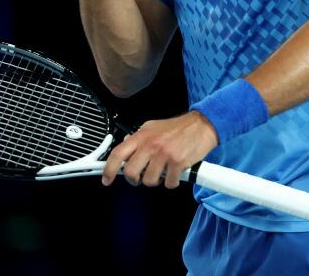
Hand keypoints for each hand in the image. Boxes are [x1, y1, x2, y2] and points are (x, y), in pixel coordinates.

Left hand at [102, 112, 218, 188]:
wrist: (202, 125)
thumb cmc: (178, 128)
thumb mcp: (153, 127)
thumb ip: (139, 137)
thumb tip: (125, 145)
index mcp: (142, 136)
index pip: (118, 154)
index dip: (109, 170)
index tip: (107, 179)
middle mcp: (150, 145)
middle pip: (131, 173)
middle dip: (136, 179)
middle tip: (142, 177)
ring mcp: (164, 154)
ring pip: (150, 181)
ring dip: (157, 180)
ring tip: (164, 171)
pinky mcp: (177, 163)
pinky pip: (168, 183)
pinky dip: (172, 181)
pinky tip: (176, 172)